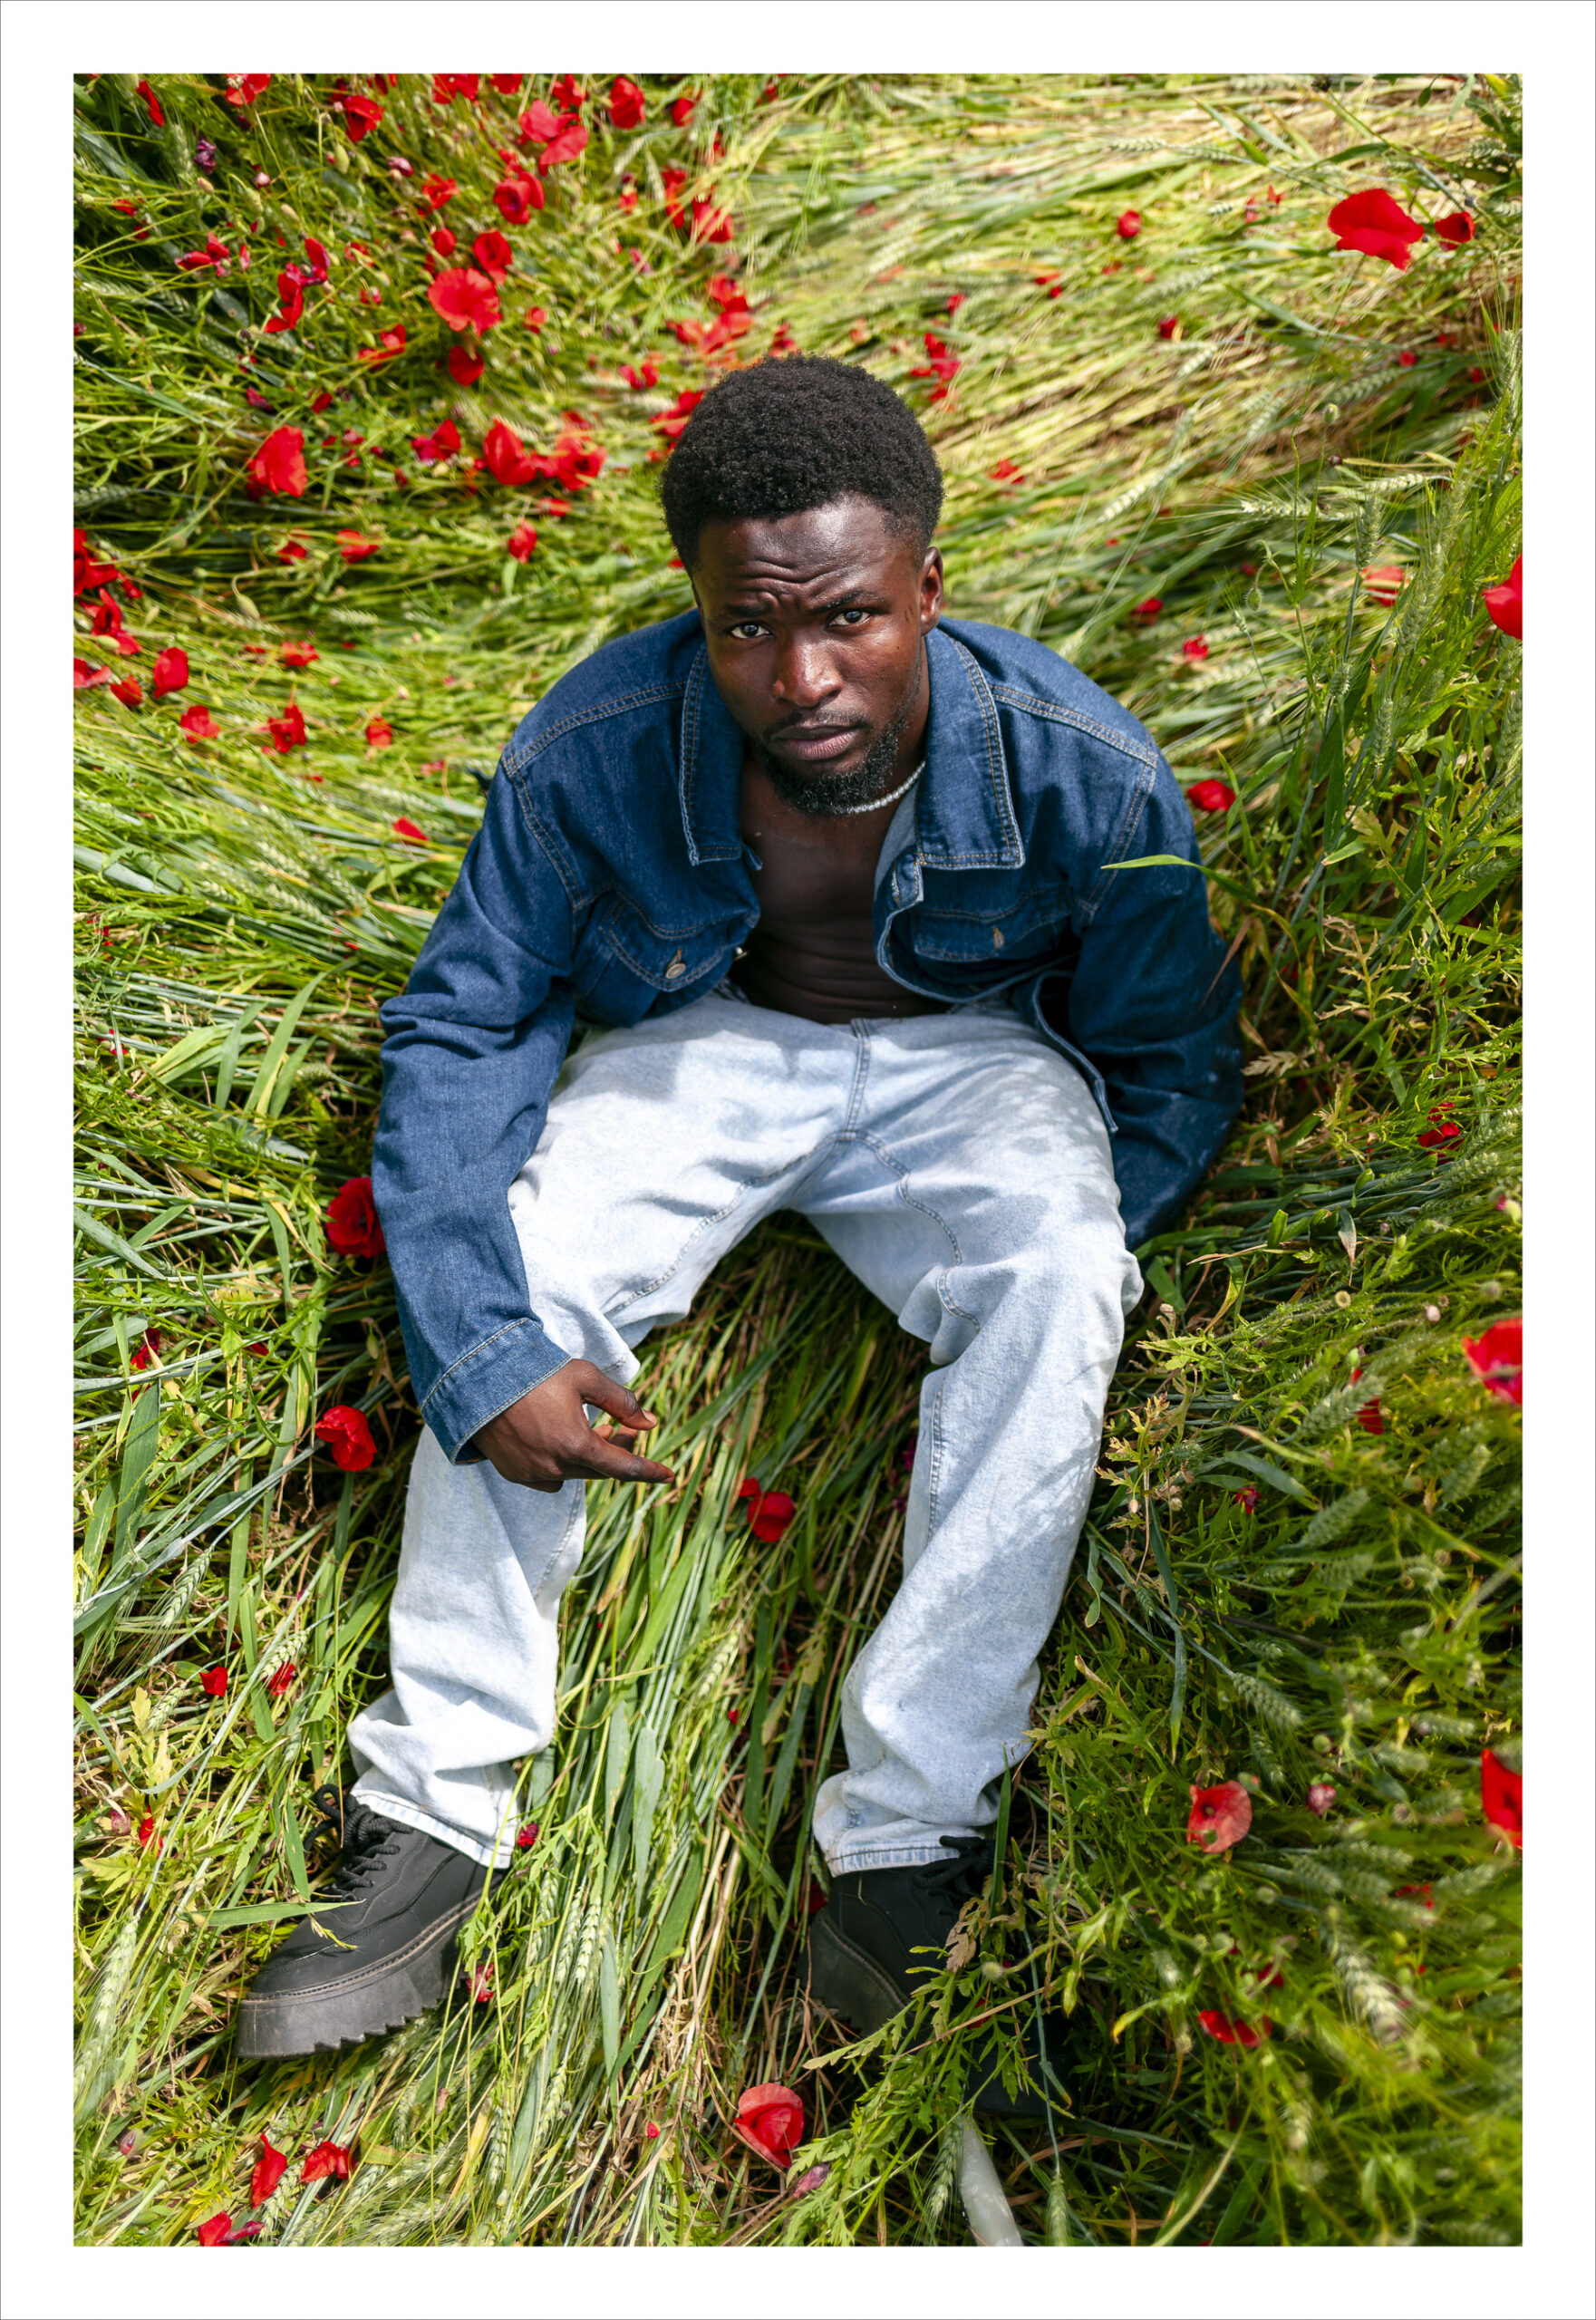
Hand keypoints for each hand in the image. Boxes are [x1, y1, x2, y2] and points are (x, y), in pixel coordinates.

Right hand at [469, 1360, 673, 1493]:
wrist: (476, 1379)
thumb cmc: (535, 1373)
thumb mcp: (585, 1378)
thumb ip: (622, 1401)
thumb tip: (650, 1423)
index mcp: (576, 1446)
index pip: (624, 1467)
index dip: (649, 1471)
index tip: (669, 1476)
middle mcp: (555, 1467)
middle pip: (600, 1470)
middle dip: (617, 1451)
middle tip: (624, 1429)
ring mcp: (532, 1474)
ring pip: (574, 1474)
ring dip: (589, 1458)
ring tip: (592, 1430)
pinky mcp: (513, 1473)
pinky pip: (548, 1477)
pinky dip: (561, 1464)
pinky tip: (559, 1441)